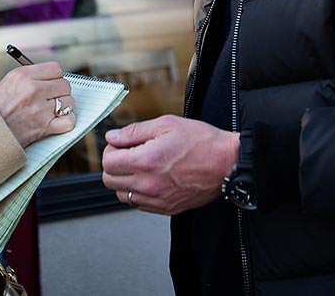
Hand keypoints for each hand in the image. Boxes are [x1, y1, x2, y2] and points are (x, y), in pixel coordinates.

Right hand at [0, 62, 74, 147]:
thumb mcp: (8, 82)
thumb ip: (31, 76)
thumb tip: (52, 77)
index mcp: (23, 75)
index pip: (56, 69)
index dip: (55, 77)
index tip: (51, 83)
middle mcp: (33, 90)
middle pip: (65, 84)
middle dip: (60, 92)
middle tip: (51, 98)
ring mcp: (40, 109)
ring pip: (69, 102)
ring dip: (64, 107)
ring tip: (52, 110)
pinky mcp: (44, 127)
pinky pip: (69, 121)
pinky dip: (67, 122)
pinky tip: (58, 121)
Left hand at [101, 115, 238, 215]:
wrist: (226, 164)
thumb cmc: (202, 143)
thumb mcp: (166, 124)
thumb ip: (134, 131)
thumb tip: (113, 137)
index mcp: (145, 161)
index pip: (108, 162)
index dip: (111, 150)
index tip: (120, 145)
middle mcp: (148, 184)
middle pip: (110, 181)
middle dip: (114, 165)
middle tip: (128, 154)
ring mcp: (157, 199)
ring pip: (122, 195)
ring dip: (125, 181)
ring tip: (141, 167)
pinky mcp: (166, 208)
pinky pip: (139, 204)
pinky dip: (139, 192)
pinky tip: (152, 178)